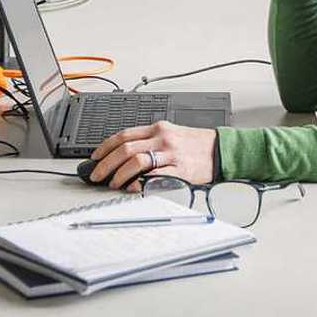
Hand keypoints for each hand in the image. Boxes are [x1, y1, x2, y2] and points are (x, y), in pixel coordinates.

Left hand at [87, 121, 218, 190]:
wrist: (221, 149)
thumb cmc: (195, 144)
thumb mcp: (170, 134)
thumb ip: (149, 141)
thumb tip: (123, 155)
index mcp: (157, 128)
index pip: (123, 135)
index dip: (105, 147)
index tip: (95, 157)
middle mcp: (162, 138)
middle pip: (125, 148)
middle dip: (106, 163)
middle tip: (97, 175)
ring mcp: (170, 153)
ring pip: (136, 161)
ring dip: (119, 174)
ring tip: (113, 183)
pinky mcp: (179, 169)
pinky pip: (155, 176)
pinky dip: (140, 182)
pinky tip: (132, 187)